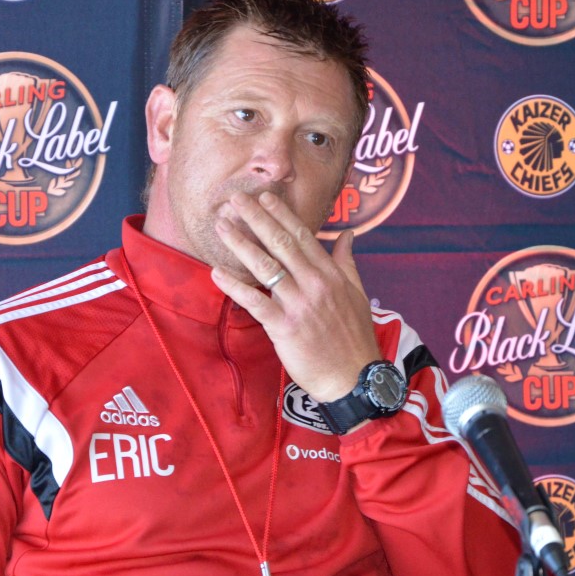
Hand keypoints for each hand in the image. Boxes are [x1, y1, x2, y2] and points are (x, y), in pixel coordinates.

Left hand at [209, 190, 380, 402]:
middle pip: (281, 244)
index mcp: (331, 274)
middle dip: (256, 218)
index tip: (264, 197)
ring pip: (265, 267)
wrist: (354, 378)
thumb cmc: (354, 337)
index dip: (281, 215)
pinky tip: (217, 273)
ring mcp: (299, 304)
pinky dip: (234, 286)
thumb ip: (347, 261)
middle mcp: (315, 284)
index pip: (302, 236)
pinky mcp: (285, 327)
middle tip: (236, 199)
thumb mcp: (358, 293)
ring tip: (221, 226)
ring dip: (240, 244)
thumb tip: (347, 234)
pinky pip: (255, 302)